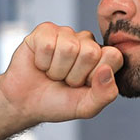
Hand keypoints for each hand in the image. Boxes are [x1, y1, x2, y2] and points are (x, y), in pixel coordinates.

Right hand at [0, 21, 124, 123]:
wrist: (25, 102)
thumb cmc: (57, 103)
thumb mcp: (86, 107)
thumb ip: (105, 94)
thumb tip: (107, 70)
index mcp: (103, 58)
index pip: (113, 56)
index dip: (95, 76)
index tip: (83, 86)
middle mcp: (87, 42)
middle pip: (90, 52)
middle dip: (74, 75)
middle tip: (64, 81)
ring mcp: (66, 34)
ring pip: (68, 48)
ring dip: (56, 70)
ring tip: (52, 74)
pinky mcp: (45, 31)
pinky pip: (48, 44)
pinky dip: (42, 62)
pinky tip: (40, 64)